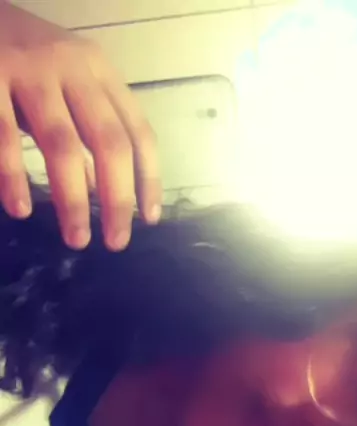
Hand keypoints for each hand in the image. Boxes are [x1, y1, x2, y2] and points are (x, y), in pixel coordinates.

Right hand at [0, 2, 160, 249]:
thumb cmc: (24, 60)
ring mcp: (30, 70)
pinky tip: (21, 208)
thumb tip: (104, 192)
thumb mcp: (66, 87)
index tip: (149, 219)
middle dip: (118, 198)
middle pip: (109, 143)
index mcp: (100, 72)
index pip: (138, 132)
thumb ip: (86, 132)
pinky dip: (13, 175)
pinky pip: (3, 136)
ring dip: (73, 199)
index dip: (148, 179)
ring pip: (63, 145)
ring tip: (77, 238)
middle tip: (117, 241)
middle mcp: (73, 68)